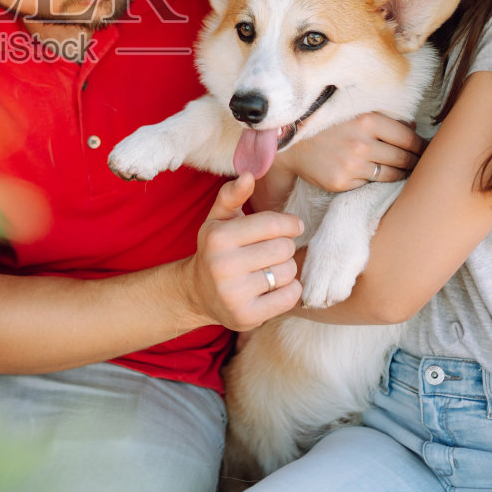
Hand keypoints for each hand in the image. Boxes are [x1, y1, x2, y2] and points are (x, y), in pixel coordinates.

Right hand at [184, 173, 302, 330]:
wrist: (198, 293)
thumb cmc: (216, 250)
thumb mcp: (218, 220)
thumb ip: (233, 195)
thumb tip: (249, 175)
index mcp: (218, 237)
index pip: (272, 224)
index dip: (290, 223)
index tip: (293, 226)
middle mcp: (223, 266)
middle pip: (284, 249)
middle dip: (285, 247)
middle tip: (275, 251)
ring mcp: (234, 294)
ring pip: (288, 273)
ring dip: (286, 270)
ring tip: (271, 269)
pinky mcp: (246, 317)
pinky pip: (289, 297)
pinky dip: (290, 290)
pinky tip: (275, 287)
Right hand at [274, 113, 426, 193]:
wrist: (290, 141)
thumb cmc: (326, 123)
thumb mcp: (354, 111)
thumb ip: (383, 117)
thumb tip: (413, 126)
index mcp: (368, 121)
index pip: (408, 138)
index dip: (422, 146)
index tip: (428, 150)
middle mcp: (361, 143)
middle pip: (404, 158)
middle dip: (416, 162)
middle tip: (424, 164)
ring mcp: (351, 165)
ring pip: (391, 174)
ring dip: (402, 174)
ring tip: (406, 172)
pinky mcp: (341, 182)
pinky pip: (370, 184)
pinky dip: (376, 181)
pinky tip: (378, 176)